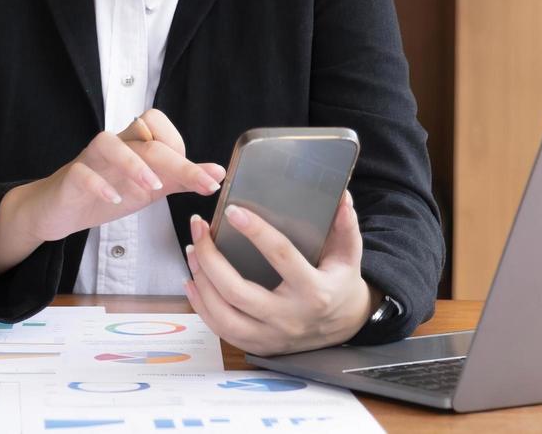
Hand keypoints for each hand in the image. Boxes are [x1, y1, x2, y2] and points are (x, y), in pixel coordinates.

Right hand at [15, 109, 225, 243]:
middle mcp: (114, 146)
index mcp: (134, 145)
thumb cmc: (107, 192)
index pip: (160, 127)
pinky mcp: (70, 178)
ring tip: (154, 188)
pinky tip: (114, 200)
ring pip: (108, 142)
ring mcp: (90, 159)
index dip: (184, 148)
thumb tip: (218, 172)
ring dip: (134, 163)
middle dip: (178, 162)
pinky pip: (81, 173)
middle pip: (146, 139)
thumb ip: (181, 179)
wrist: (59, 210)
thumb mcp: (150, 188)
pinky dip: (98, 184)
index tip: (209, 178)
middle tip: (204, 184)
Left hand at [182, 190, 376, 355]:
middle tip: (198, 228)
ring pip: (224, 315)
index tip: (233, 211)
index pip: (281, 257)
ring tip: (192, 251)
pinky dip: (201, 306)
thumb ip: (345, 226)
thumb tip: (342, 196)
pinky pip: (221, 330)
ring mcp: (272, 336)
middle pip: (238, 292)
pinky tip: (192, 280)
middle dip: (210, 258)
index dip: (256, 232)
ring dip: (201, 281)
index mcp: (314, 291)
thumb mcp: (349, 254)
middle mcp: (290, 317)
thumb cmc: (341, 283)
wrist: (345, 326)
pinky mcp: (259, 346)